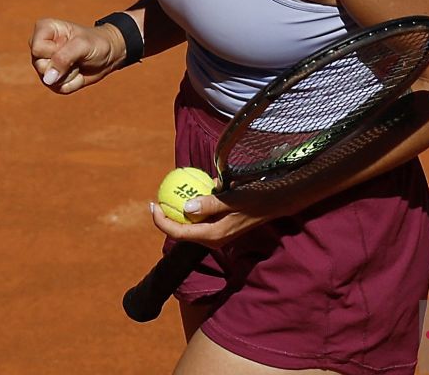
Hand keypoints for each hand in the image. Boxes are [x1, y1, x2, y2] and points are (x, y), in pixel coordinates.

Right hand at [28, 17, 124, 94]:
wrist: (109, 54)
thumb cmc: (96, 43)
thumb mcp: (83, 46)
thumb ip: (63, 58)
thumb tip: (47, 79)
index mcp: (44, 29)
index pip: (37, 49)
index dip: (55, 52)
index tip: (69, 44)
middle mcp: (40, 46)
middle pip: (40, 66)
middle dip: (63, 66)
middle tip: (76, 56)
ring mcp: (44, 62)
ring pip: (48, 80)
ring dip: (69, 75)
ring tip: (77, 63)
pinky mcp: (51, 77)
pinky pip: (57, 88)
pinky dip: (72, 83)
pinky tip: (78, 72)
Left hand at [149, 191, 288, 248]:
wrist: (275, 202)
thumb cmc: (255, 198)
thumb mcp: (233, 198)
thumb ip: (210, 203)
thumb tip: (186, 206)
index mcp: (213, 235)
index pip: (179, 232)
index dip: (161, 221)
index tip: (153, 204)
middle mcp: (212, 238)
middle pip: (181, 230)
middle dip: (167, 215)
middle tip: (157, 198)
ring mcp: (216, 233)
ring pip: (189, 224)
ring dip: (179, 210)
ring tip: (170, 192)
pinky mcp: (219, 226)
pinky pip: (200, 217)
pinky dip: (192, 206)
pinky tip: (191, 190)